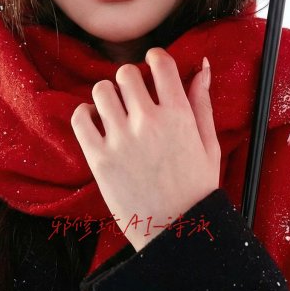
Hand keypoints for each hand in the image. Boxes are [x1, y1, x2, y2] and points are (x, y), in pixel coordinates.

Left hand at [71, 48, 221, 251]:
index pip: (160, 63)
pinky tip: (96, 124)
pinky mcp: (99, 159)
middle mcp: (148, 121)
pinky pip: (80, 118)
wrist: (176, 233)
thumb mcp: (209, 143)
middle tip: (133, 95)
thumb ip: (202, 102)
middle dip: (129, 79)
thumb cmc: (196, 189)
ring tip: (113, 110)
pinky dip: (85, 115)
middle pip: (126, 73)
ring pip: (101, 90)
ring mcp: (121, 140)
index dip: (155, 58)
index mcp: (179, 114)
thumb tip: (201, 66)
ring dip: (107, 95)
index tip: (152, 66)